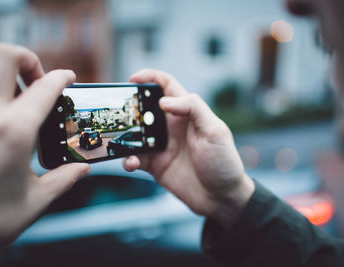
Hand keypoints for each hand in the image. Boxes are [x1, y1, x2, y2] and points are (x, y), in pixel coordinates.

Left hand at [0, 43, 89, 257]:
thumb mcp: (33, 203)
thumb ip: (63, 180)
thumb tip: (82, 169)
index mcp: (13, 133)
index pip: (44, 87)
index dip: (61, 77)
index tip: (67, 78)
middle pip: (3, 56)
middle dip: (26, 59)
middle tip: (35, 81)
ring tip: (12, 96)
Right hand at [123, 69, 254, 228]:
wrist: (222, 198)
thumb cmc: (224, 162)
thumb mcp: (215, 131)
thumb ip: (193, 109)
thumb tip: (164, 100)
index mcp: (187, 114)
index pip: (167, 87)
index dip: (150, 77)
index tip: (133, 79)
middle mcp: (172, 127)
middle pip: (145, 109)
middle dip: (130, 108)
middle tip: (119, 114)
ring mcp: (162, 146)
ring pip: (135, 134)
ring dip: (125, 136)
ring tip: (121, 141)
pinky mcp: (156, 165)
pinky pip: (135, 158)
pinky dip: (128, 160)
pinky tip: (132, 163)